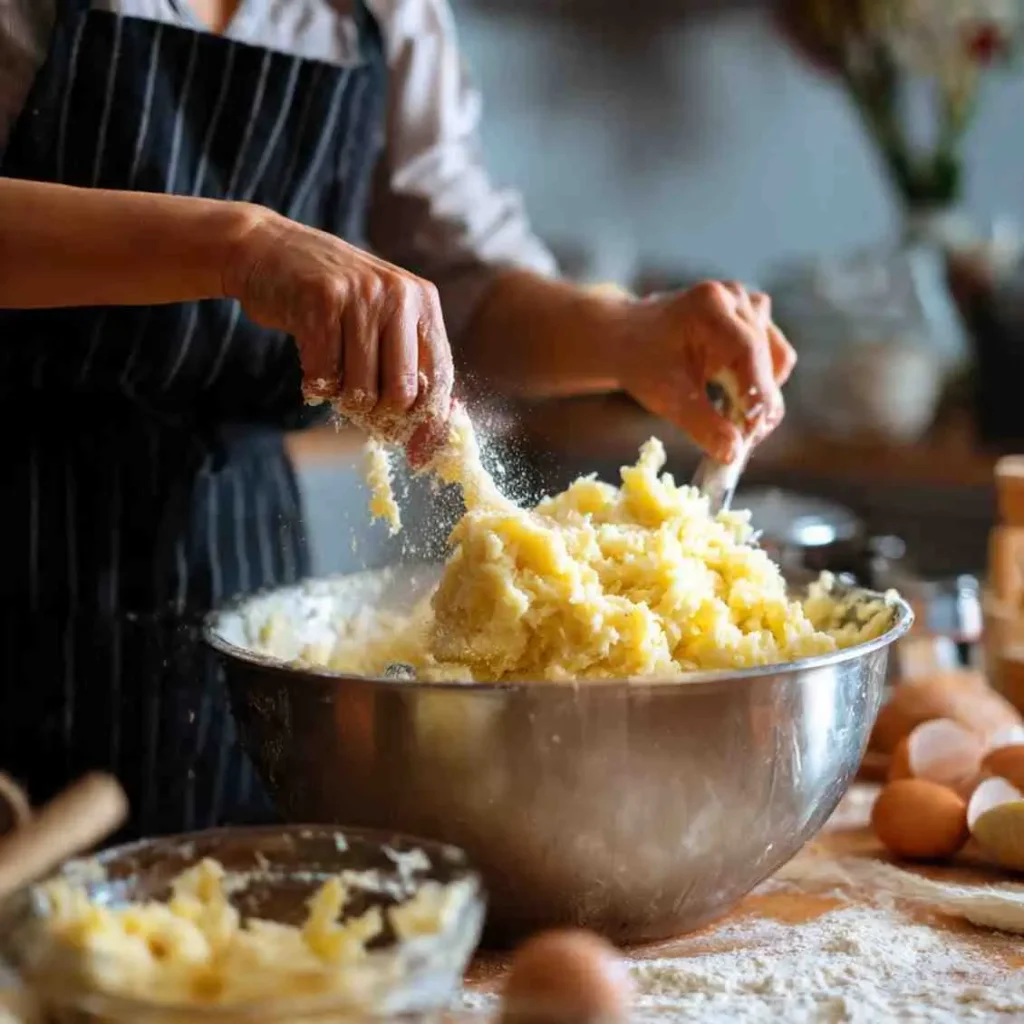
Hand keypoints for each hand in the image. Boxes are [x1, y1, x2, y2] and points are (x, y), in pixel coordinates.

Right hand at [222, 206, 453, 464]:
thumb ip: (406, 368)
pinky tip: (311, 367)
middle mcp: (399, 295)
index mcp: (423, 302)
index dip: (428, 422)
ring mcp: (361, 296)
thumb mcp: (379, 320)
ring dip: (343, 399)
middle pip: (402, 392)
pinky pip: (324, 376)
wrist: (268, 251)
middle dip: (380, 415)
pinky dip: (315, 385)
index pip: (438, 376)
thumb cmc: (331, 301)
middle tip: (360, 409)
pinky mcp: (321, 302)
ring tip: (333, 376)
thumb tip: (429, 441)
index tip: (417, 454)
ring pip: (361, 390)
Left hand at [614, 281, 795, 462]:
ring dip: (762, 392)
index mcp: (710, 307)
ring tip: (734, 418)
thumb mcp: (667, 398)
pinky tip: (735, 396)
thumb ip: (703, 426)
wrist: (628, 337)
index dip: (757, 397)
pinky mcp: (754, 316)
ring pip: (778, 358)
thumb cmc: (643, 363)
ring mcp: (747, 304)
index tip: (752, 436)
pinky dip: (760, 380)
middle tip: (740, 441)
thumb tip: (734, 455)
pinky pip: (773, 354)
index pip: (749, 353)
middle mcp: (735, 298)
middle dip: (758, 404)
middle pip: (769, 359)